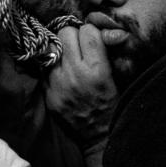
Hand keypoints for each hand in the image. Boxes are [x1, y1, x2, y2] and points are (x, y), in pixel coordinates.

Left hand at [45, 24, 117, 148]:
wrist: (98, 136)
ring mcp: (58, 85)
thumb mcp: (119, 76)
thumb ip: (111, 51)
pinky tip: (63, 74)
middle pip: (65, 33)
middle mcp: (75, 74)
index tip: (93, 39)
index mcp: (97, 70)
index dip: (91, 32)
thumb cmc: (113, 104)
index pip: (87, 31)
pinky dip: (54, 67)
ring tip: (70, 59)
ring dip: (61, 50)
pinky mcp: (48, 94)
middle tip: (79, 46)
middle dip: (73, 36)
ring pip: (52, 48)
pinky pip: (46, 68)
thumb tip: (111, 30)